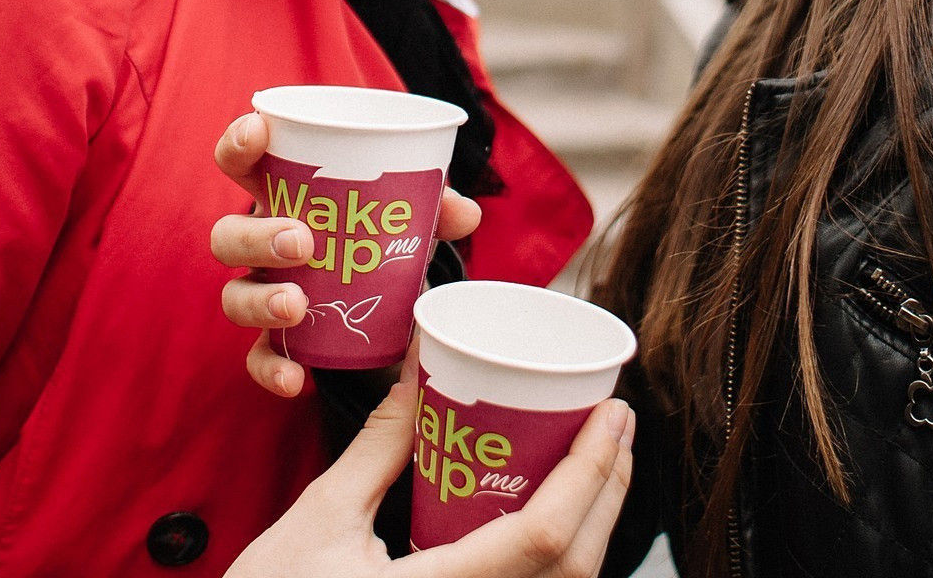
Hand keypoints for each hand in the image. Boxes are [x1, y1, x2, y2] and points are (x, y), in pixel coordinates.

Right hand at [212, 111, 483, 396]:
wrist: (382, 302)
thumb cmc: (377, 237)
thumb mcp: (403, 217)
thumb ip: (432, 207)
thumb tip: (464, 212)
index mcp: (283, 197)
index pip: (242, 163)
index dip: (238, 143)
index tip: (258, 130)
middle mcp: (260, 245)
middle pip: (227, 236)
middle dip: (256, 235)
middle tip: (302, 240)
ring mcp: (261, 294)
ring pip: (233, 296)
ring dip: (261, 300)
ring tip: (297, 306)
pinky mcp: (275, 343)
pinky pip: (258, 358)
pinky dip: (273, 369)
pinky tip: (297, 379)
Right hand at [225, 379, 633, 577]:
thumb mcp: (319, 520)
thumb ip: (377, 448)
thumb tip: (418, 374)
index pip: (546, 538)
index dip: (591, 472)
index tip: (612, 411)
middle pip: (577, 566)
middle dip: (608, 486)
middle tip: (614, 419)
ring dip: (594, 517)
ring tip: (593, 455)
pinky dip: (564, 550)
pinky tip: (556, 507)